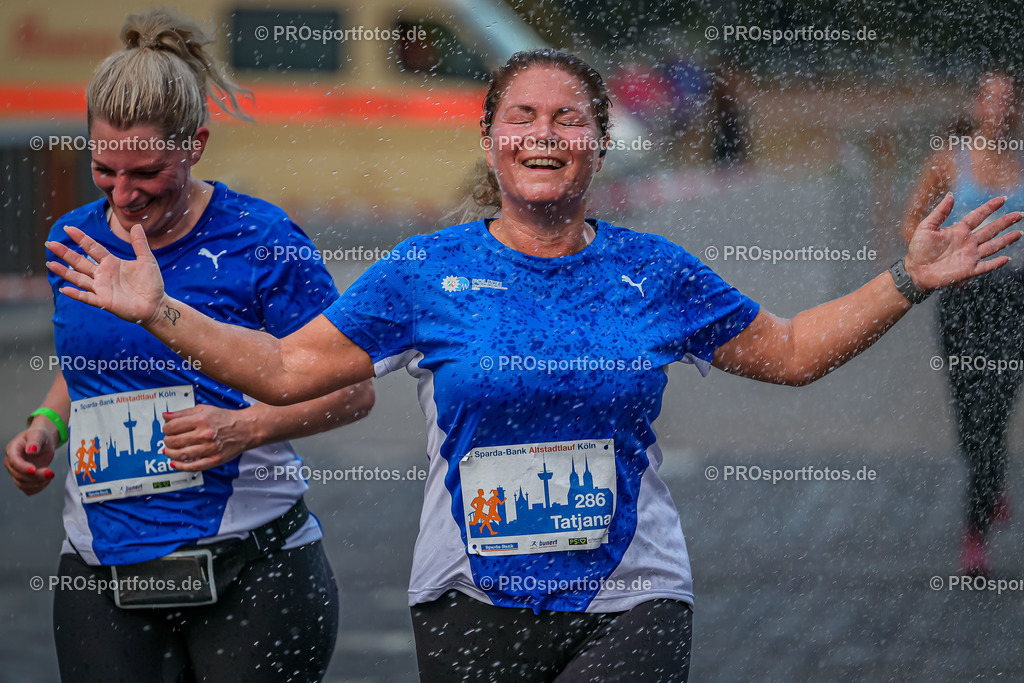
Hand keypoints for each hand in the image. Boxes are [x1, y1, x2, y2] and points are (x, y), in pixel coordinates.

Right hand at [4, 428, 57, 495]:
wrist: (43, 441)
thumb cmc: (40, 436)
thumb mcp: (38, 434)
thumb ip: (35, 441)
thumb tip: (31, 450)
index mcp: (12, 450)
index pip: (14, 462)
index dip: (23, 467)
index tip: (34, 469)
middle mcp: (12, 463)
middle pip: (19, 475)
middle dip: (36, 476)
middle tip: (51, 472)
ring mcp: (17, 472)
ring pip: (22, 484)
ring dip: (37, 483)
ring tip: (50, 475)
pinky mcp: (24, 479)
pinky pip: (27, 489)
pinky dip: (38, 488)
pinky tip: (47, 481)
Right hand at [45, 224, 166, 325]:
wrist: (156, 305)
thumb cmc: (151, 283)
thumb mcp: (147, 261)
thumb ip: (140, 244)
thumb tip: (136, 225)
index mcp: (111, 263)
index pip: (92, 248)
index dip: (80, 238)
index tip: (68, 228)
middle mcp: (103, 274)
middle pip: (80, 261)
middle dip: (65, 253)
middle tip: (50, 243)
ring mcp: (102, 288)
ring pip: (79, 278)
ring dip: (64, 272)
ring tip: (50, 263)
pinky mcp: (104, 301)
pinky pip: (87, 297)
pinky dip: (76, 294)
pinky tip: (64, 288)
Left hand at [161, 405, 256, 471]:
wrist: (246, 429)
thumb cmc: (225, 418)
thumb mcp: (204, 409)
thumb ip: (183, 413)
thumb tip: (165, 416)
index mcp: (201, 420)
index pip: (172, 427)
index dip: (165, 429)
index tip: (167, 430)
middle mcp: (205, 434)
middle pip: (174, 441)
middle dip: (167, 441)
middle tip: (168, 440)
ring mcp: (210, 448)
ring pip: (181, 455)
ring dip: (170, 453)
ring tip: (169, 451)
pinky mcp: (215, 460)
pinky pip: (193, 466)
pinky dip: (180, 466)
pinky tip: (175, 463)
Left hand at [905, 194, 1022, 290]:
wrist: (915, 271)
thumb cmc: (918, 250)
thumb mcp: (926, 227)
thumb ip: (939, 212)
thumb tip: (950, 195)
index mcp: (958, 230)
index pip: (978, 216)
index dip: (990, 208)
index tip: (1002, 199)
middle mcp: (967, 242)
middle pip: (990, 230)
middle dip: (1005, 222)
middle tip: (1019, 214)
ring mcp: (969, 256)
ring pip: (992, 246)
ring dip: (1006, 240)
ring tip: (1019, 233)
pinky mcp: (968, 270)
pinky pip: (985, 266)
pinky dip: (996, 263)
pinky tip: (1006, 258)